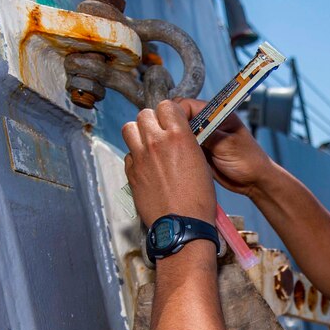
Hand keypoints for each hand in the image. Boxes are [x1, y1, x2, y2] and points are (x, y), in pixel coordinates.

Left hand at [122, 101, 215, 227]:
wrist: (183, 224)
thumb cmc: (198, 198)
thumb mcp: (201, 162)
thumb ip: (185, 142)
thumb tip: (176, 135)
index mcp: (178, 136)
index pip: (167, 105)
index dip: (170, 112)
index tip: (173, 121)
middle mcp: (156, 142)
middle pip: (144, 114)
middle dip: (152, 121)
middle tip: (160, 134)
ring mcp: (140, 156)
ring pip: (129, 128)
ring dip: (138, 133)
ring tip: (148, 145)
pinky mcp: (131, 172)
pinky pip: (128, 154)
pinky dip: (136, 157)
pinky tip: (147, 168)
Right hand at [175, 98, 277, 197]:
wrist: (254, 182)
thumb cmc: (248, 161)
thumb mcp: (227, 144)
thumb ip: (206, 132)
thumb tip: (183, 124)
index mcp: (217, 113)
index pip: (188, 104)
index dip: (177, 113)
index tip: (172, 127)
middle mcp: (207, 122)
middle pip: (181, 117)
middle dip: (173, 126)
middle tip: (170, 141)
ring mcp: (202, 137)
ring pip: (180, 133)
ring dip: (174, 140)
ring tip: (171, 150)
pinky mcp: (199, 151)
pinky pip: (182, 147)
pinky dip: (177, 150)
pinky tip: (174, 156)